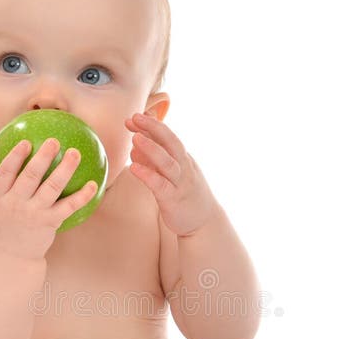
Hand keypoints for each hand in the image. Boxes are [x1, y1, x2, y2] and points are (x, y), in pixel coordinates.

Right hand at [0, 138, 97, 260]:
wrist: (9, 259)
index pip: (5, 172)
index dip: (15, 156)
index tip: (26, 142)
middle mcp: (15, 204)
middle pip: (31, 176)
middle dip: (43, 156)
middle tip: (55, 141)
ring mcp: (33, 214)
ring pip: (52, 187)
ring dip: (65, 169)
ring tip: (75, 153)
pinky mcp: (50, 223)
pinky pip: (68, 207)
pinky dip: (82, 196)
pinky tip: (93, 184)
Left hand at [125, 113, 216, 235]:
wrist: (205, 221)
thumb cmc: (185, 194)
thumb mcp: (172, 172)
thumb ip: (154, 158)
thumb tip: (136, 143)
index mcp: (183, 158)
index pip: (168, 136)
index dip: (152, 125)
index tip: (134, 117)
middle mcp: (184, 167)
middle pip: (171, 142)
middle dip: (154, 127)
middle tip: (135, 117)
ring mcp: (180, 183)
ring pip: (167, 162)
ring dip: (151, 148)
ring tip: (135, 137)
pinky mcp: (174, 199)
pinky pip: (160, 185)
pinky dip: (147, 175)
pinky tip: (134, 168)